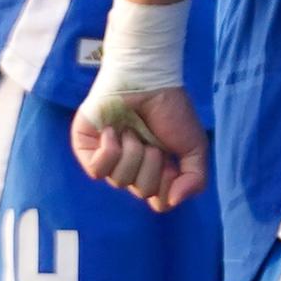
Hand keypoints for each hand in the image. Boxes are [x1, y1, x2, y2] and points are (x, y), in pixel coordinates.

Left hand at [69, 86, 208, 211]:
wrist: (149, 79)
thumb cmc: (171, 109)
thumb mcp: (195, 148)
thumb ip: (195, 180)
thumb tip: (173, 200)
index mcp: (154, 171)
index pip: (159, 201)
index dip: (167, 183)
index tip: (171, 160)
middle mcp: (131, 168)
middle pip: (142, 190)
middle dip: (151, 161)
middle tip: (150, 138)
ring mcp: (107, 159)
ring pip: (119, 181)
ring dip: (132, 151)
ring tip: (132, 129)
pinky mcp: (85, 148)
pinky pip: (96, 171)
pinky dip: (109, 152)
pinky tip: (113, 132)